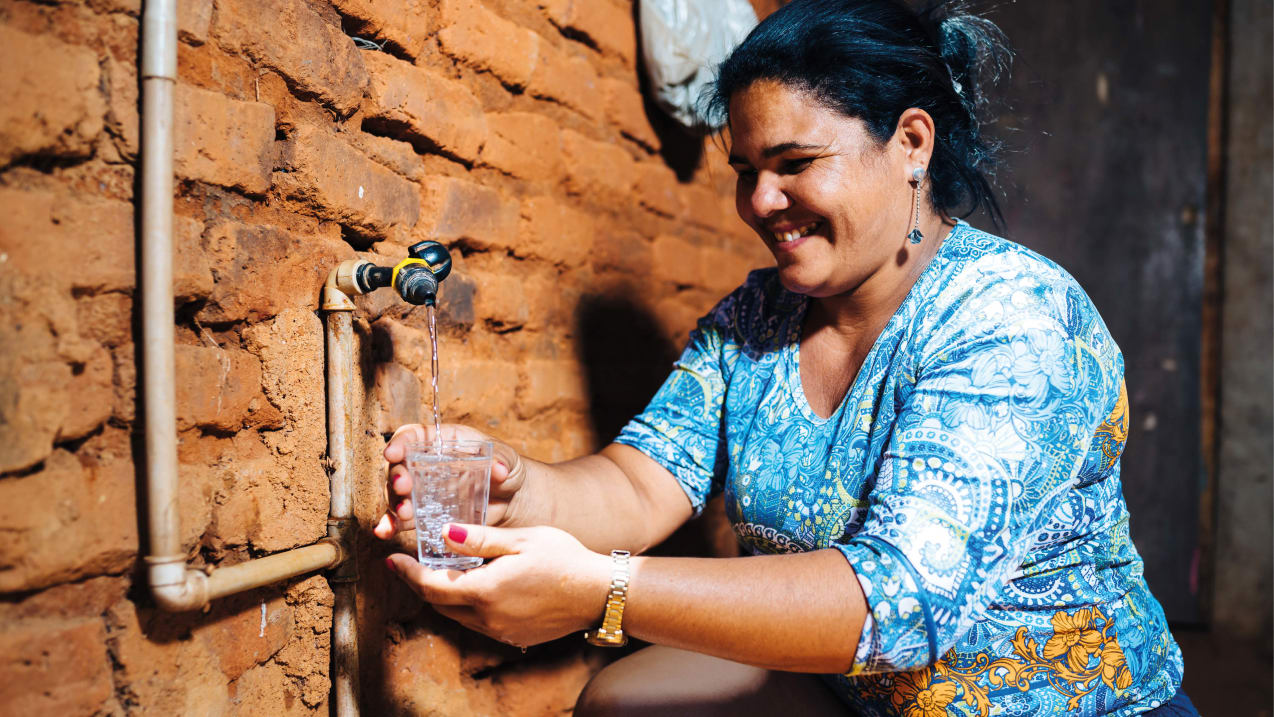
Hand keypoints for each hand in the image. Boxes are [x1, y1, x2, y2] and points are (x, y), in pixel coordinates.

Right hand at [374, 423, 527, 539]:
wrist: (512, 499)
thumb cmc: (506, 469)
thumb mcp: (507, 459)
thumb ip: (502, 461)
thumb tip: (499, 469)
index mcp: (442, 442)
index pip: (413, 436)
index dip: (400, 442)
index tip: (393, 453)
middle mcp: (425, 464)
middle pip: (399, 466)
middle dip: (396, 476)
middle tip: (402, 487)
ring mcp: (422, 490)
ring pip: (397, 494)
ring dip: (394, 503)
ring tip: (404, 514)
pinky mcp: (424, 514)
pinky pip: (402, 519)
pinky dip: (391, 525)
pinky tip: (385, 532)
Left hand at [385, 524, 611, 646]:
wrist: (598, 593)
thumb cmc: (564, 558)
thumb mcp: (521, 539)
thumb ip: (480, 539)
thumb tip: (444, 533)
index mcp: (486, 591)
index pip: (431, 585)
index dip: (408, 573)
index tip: (392, 559)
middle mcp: (488, 617)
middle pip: (439, 604)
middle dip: (420, 584)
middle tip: (410, 564)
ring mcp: (501, 631)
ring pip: (457, 615)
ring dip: (443, 596)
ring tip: (440, 573)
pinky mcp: (514, 637)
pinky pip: (478, 623)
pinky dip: (467, 606)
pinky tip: (476, 587)